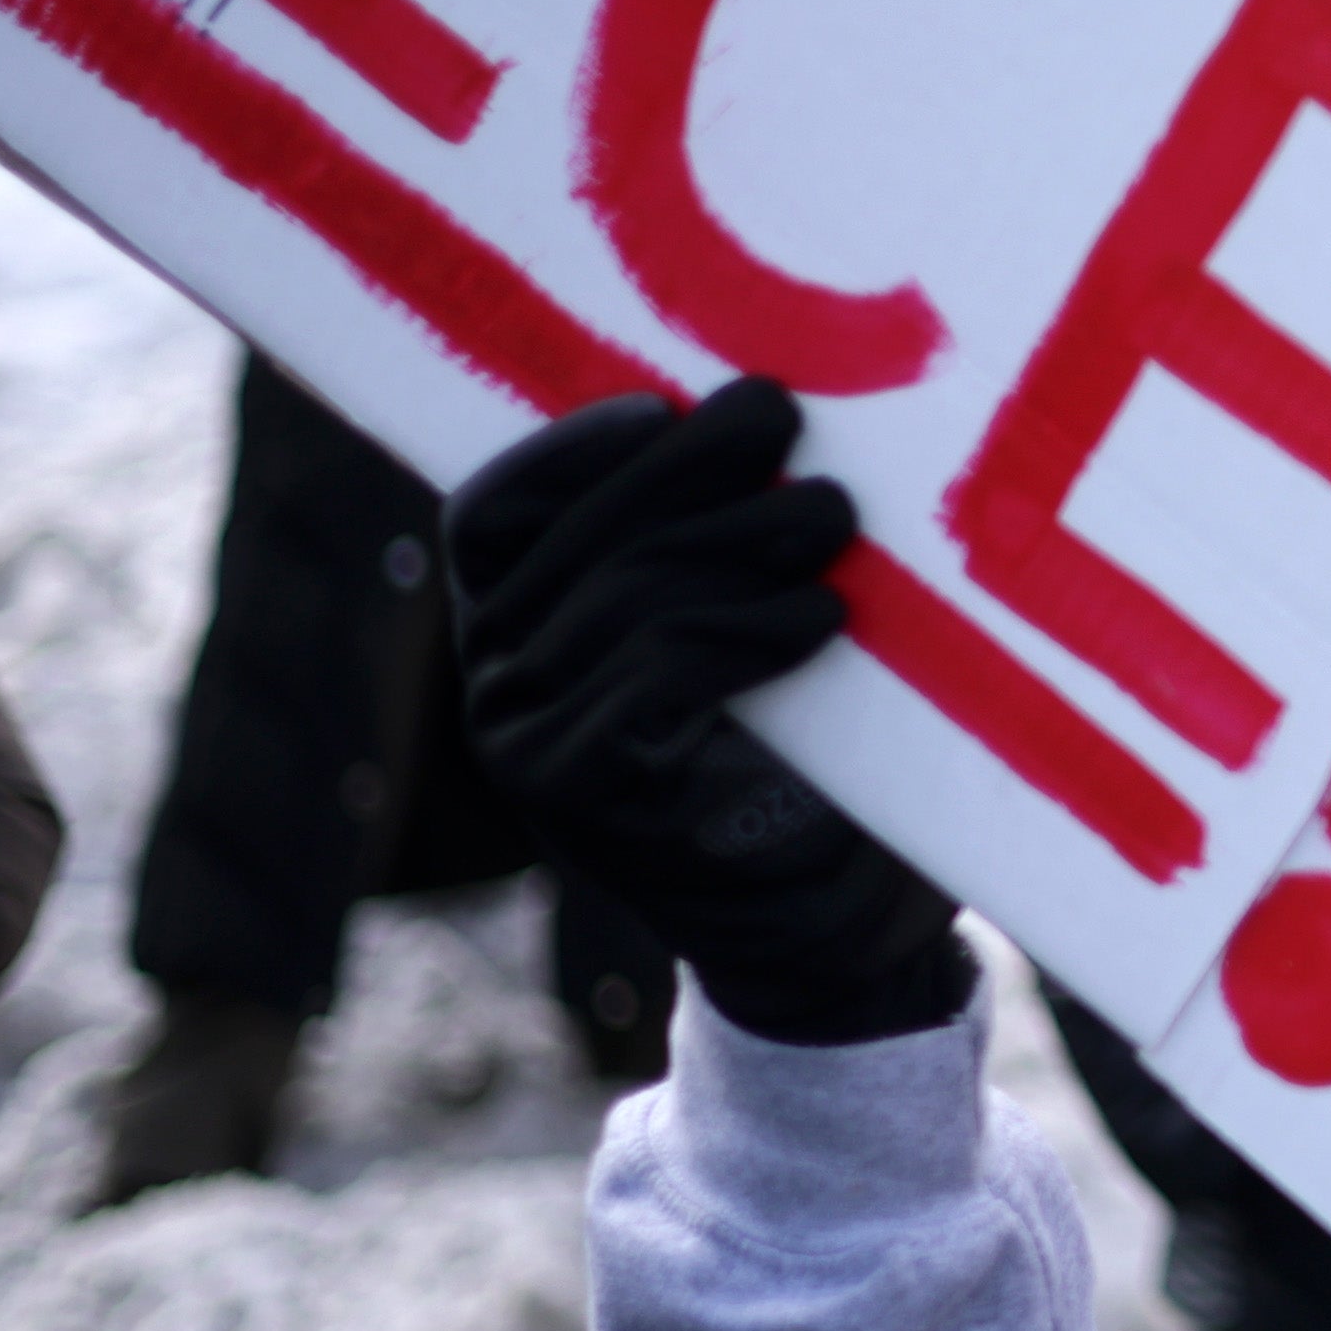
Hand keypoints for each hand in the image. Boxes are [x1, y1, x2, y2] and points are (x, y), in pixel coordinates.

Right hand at [445, 379, 969, 1048]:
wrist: (834, 928)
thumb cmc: (813, 758)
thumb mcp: (757, 627)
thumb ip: (721, 539)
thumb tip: (767, 403)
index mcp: (519, 634)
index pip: (495, 514)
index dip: (567, 448)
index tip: (664, 401)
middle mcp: (499, 690)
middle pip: (572, 541)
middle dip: (685, 470)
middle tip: (786, 423)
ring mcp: (526, 749)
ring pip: (623, 597)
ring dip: (738, 539)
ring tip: (831, 518)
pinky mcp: (580, 795)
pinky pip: (656, 671)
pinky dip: (746, 630)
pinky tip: (820, 618)